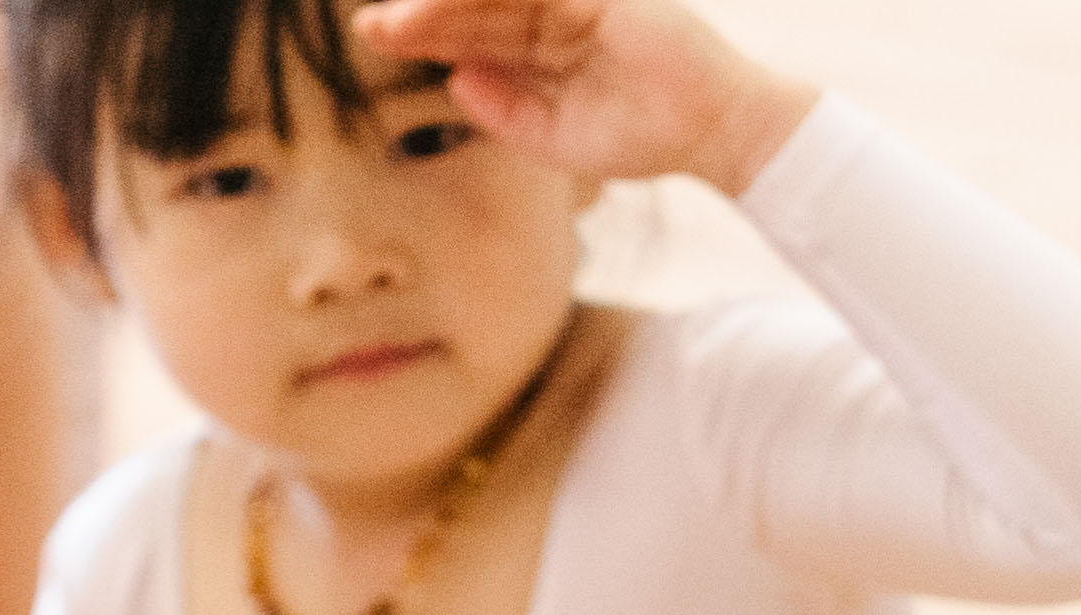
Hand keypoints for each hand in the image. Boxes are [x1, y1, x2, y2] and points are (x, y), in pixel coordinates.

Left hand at [347, 0, 814, 189]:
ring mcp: (583, 2)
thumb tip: (455, 80)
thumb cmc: (638, 135)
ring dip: (449, 6)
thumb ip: (504, 108)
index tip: (378, 34)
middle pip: (480, 7)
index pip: (477, 31)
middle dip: (424, 14)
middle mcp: (559, 14)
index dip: (428, 32)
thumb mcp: (552, 134)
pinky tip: (454, 4)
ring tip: (396, 21)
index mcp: (545, 43)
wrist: (711, 133)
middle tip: (369, 24)